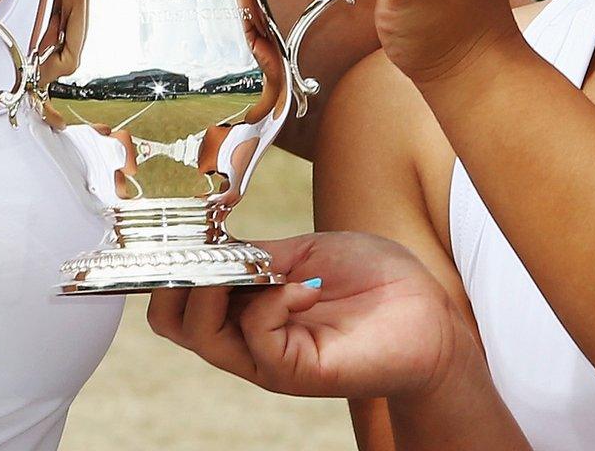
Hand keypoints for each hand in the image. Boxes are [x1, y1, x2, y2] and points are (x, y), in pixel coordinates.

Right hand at [146, 233, 469, 398]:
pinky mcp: (297, 371)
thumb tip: (208, 237)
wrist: (426, 313)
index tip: (183, 223)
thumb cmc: (372, 280)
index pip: (175, 296)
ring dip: (215, 287)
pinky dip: (272, 303)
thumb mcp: (303, 253)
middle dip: (174, 276)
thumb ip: (255, 254)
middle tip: (202, 245)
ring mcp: (268, 359)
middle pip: (171, 321)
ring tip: (247, 265)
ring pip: (201, 335)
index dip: (167, 260)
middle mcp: (245, 338)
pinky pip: (258, 338)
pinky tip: (304, 287)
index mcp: (241, 307)